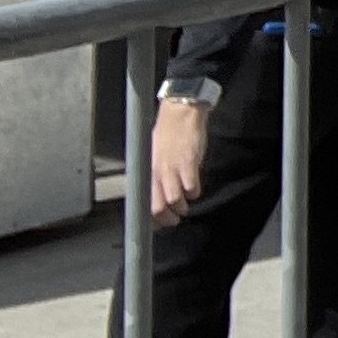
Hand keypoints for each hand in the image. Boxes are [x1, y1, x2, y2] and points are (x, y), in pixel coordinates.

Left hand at [150, 100, 210, 223]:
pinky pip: (191, 188)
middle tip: (174, 220)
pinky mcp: (189, 164)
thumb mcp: (154, 155)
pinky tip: (194, 189)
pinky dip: (194, 193)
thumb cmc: (168, 133)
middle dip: (168, 219)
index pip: (143, 202)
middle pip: (158, 207)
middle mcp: (156, 173)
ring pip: (175, 200)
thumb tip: (156, 192)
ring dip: (182, 207)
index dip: (150, 217)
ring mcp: (172, 169)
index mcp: (146, 172)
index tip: (157, 223)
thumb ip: (154, 174)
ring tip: (185, 206)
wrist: (181, 114)